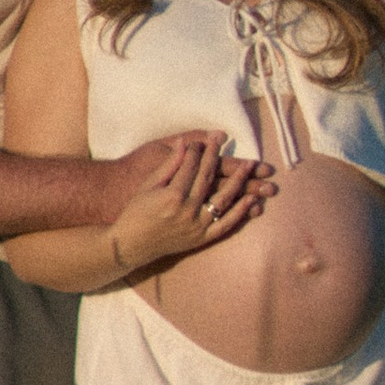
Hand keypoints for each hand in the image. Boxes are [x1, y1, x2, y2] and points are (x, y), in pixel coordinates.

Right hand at [105, 135, 269, 274]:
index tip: (208, 139)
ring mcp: (197, 226)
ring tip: (252, 167)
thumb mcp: (148, 185)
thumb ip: (169, 164)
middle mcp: (188, 210)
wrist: (131, 244)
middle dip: (222, 158)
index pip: (192, 165)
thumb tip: (184, 143)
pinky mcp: (201, 238)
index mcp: (173, 194)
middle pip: (210, 178)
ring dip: (240, 182)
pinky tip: (252, 201)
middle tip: (234, 145)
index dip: (201, 150)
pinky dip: (240, 213)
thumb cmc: (135, 212)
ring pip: (224, 199)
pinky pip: (226, 225)